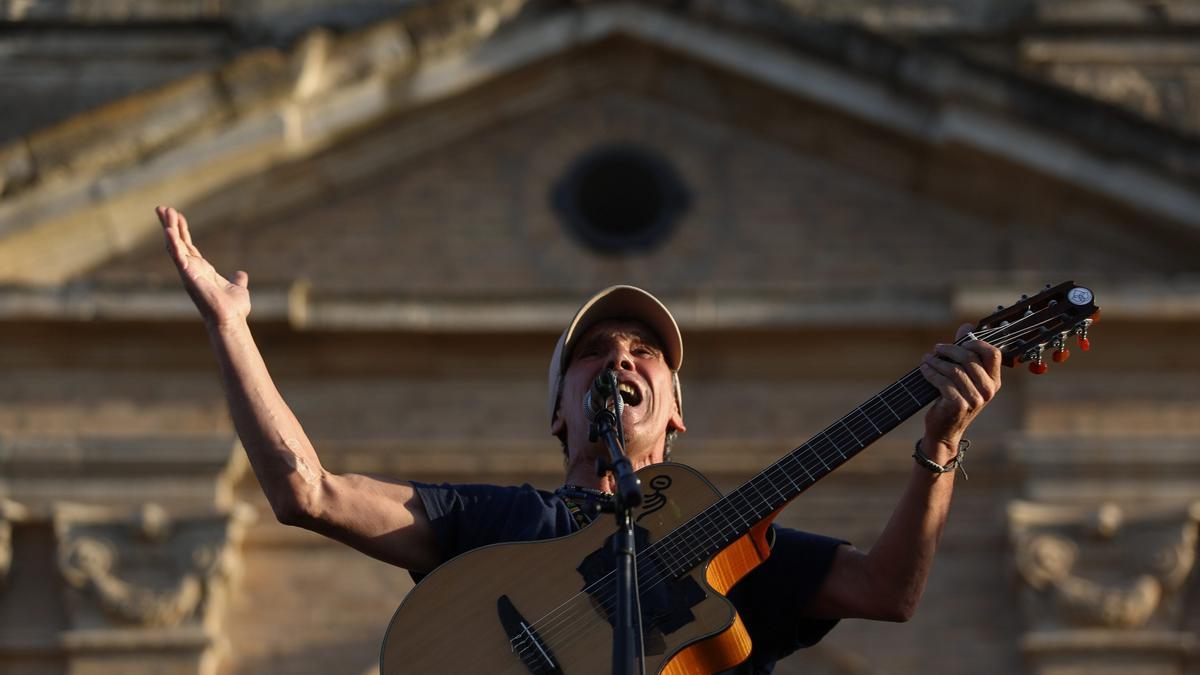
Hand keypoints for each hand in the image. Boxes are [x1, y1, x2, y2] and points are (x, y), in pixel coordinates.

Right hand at [157, 206, 249, 327]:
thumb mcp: (238, 287)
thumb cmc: (233, 308)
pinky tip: (169, 231)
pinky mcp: (189, 276)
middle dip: (169, 225)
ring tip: (163, 211)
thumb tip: (242, 275)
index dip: (182, 230)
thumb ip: (238, 280)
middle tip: (162, 208)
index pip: (188, 246)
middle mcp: (192, 269)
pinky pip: (179, 257)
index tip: (177, 214)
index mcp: (202, 269)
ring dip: (169, 228)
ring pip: (174, 246)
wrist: (231, 319)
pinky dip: (174, 244)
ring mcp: (188, 272)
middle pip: (177, 242)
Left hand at [918, 323, 1001, 453]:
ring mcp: (975, 399)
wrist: (944, 430)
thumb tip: (967, 326)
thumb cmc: (953, 399)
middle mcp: (988, 390)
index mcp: (993, 381)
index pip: (993, 353)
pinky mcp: (958, 405)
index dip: (976, 342)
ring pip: (954, 370)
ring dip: (936, 361)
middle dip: (949, 350)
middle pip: (969, 358)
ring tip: (926, 359)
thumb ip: (965, 352)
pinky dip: (931, 373)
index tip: (961, 341)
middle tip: (936, 349)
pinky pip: (943, 381)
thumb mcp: (963, 376)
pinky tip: (924, 370)